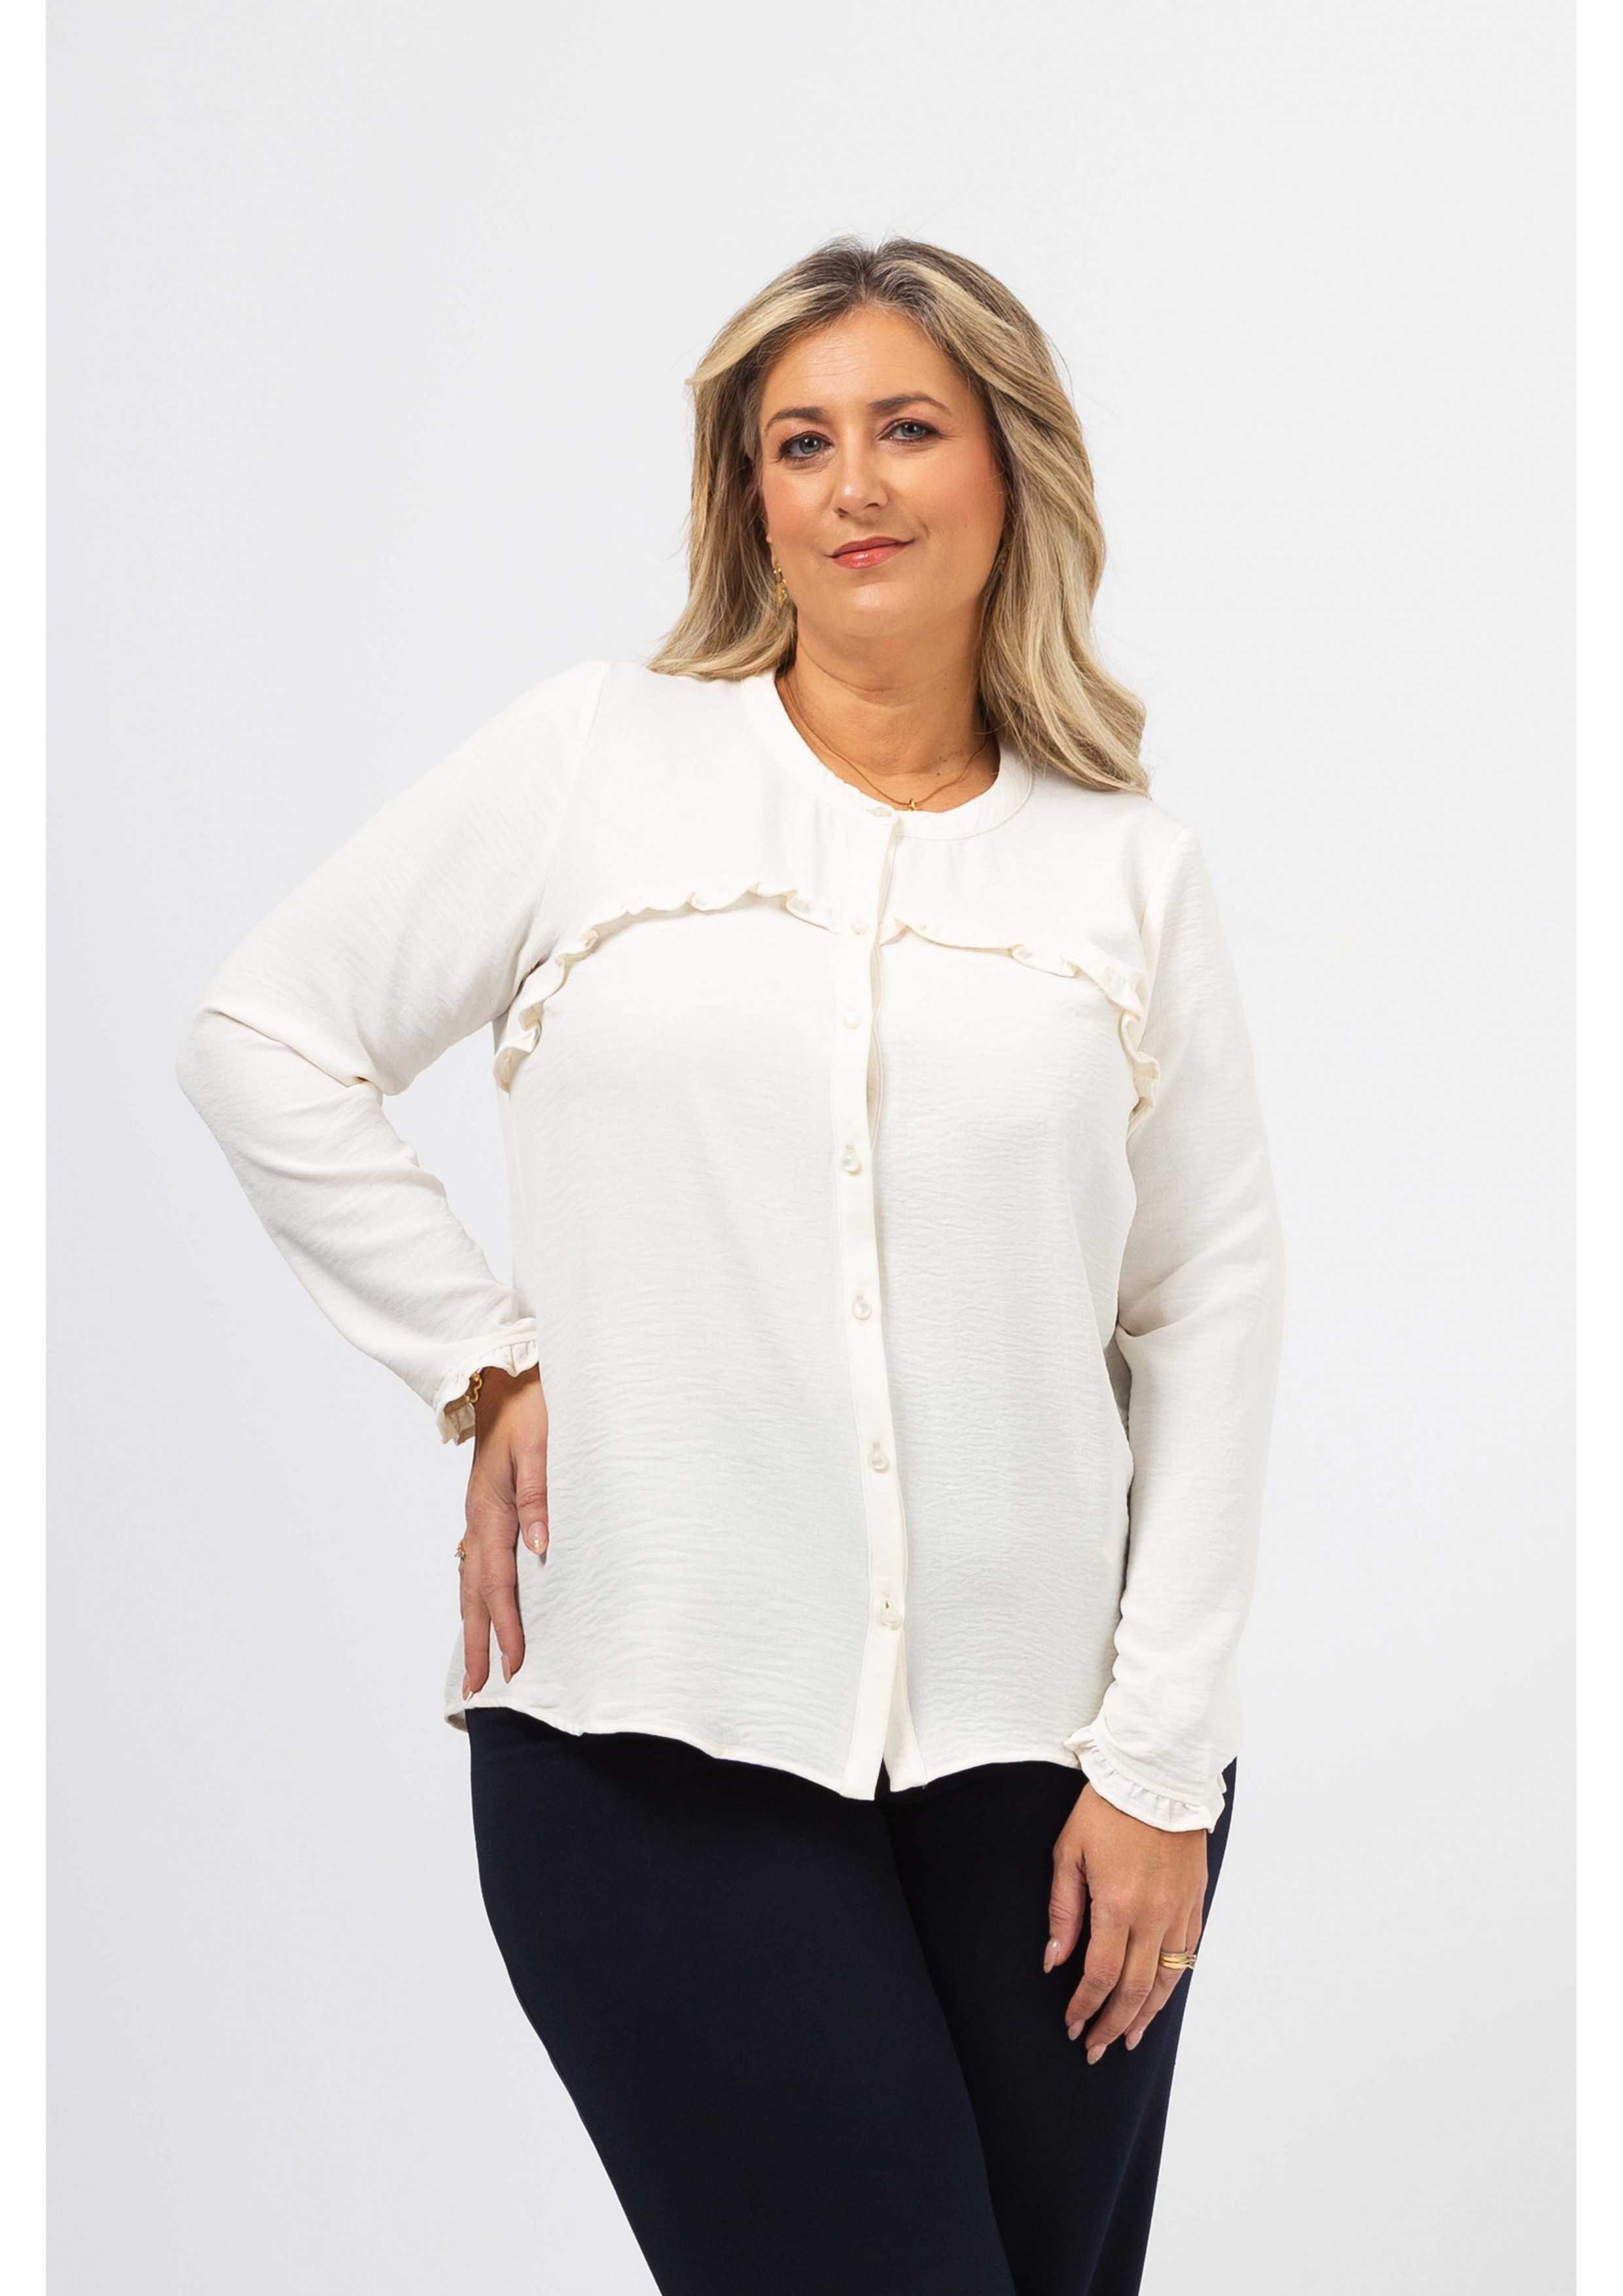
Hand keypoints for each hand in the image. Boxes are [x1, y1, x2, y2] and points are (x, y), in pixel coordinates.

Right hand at [458, 1364, 548, 1697]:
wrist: (507, 1377)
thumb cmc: (532, 1408)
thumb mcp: (543, 1447)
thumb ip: (540, 1497)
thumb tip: (541, 1549)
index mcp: (490, 1510)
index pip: (497, 1583)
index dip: (506, 1627)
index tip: (515, 1665)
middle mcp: (479, 1519)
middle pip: (473, 1593)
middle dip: (477, 1641)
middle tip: (477, 1689)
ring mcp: (480, 1514)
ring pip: (471, 1580)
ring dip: (475, 1622)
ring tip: (477, 1661)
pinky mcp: (488, 1507)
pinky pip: (478, 1562)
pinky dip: (479, 1593)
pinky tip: (487, 1606)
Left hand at [1044, 1781, 1206, 2062]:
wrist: (1157, 1776)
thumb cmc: (1106, 1809)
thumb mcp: (1069, 1852)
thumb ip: (1063, 1910)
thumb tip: (1054, 1961)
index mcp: (1118, 1905)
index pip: (1102, 1975)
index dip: (1086, 2006)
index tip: (1072, 2024)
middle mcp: (1154, 1916)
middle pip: (1136, 1989)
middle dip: (1113, 2023)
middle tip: (1096, 2048)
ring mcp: (1179, 1911)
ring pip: (1166, 1979)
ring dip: (1146, 2014)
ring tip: (1128, 2037)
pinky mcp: (1195, 1901)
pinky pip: (1187, 1954)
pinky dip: (1171, 1982)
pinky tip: (1158, 1996)